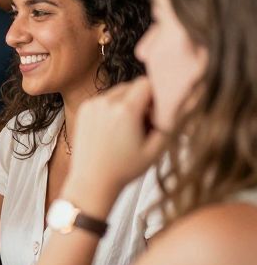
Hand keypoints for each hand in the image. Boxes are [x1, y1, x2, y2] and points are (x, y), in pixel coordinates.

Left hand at [66, 78, 164, 200]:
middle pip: (132, 86)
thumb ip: (169, 123)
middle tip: (143, 123)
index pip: (146, 83)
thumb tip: (180, 104)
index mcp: (125, 110)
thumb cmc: (125, 168)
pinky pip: (104, 99)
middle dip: (141, 99)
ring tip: (128, 127)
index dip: (155, 96)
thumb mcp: (156, 149)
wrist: (92, 181)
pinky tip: (114, 128)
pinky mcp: (83, 109)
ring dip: (126, 102)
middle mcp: (105, 103)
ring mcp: (92, 105)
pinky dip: (112, 107)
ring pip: (118, 91)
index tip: (155, 114)